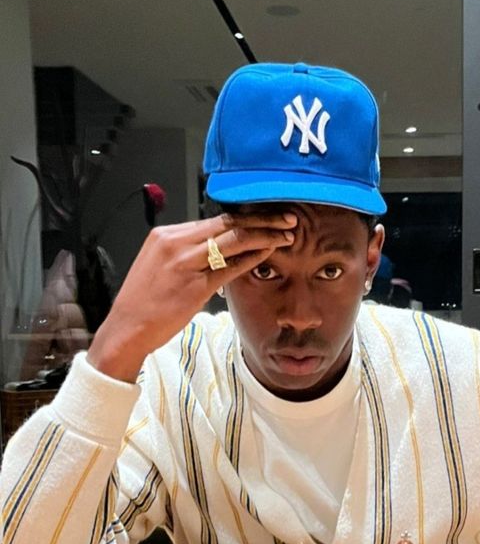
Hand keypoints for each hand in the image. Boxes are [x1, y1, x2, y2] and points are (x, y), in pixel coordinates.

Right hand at [88, 211, 296, 381]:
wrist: (127, 328)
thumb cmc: (145, 301)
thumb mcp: (160, 265)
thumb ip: (187, 252)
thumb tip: (219, 247)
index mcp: (166, 235)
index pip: (214, 220)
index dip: (245, 217)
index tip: (267, 215)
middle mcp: (175, 243)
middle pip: (227, 224)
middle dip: (262, 219)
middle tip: (288, 218)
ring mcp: (185, 264)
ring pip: (233, 240)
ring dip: (264, 235)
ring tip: (286, 234)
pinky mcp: (194, 286)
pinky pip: (230, 267)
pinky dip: (252, 257)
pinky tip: (269, 252)